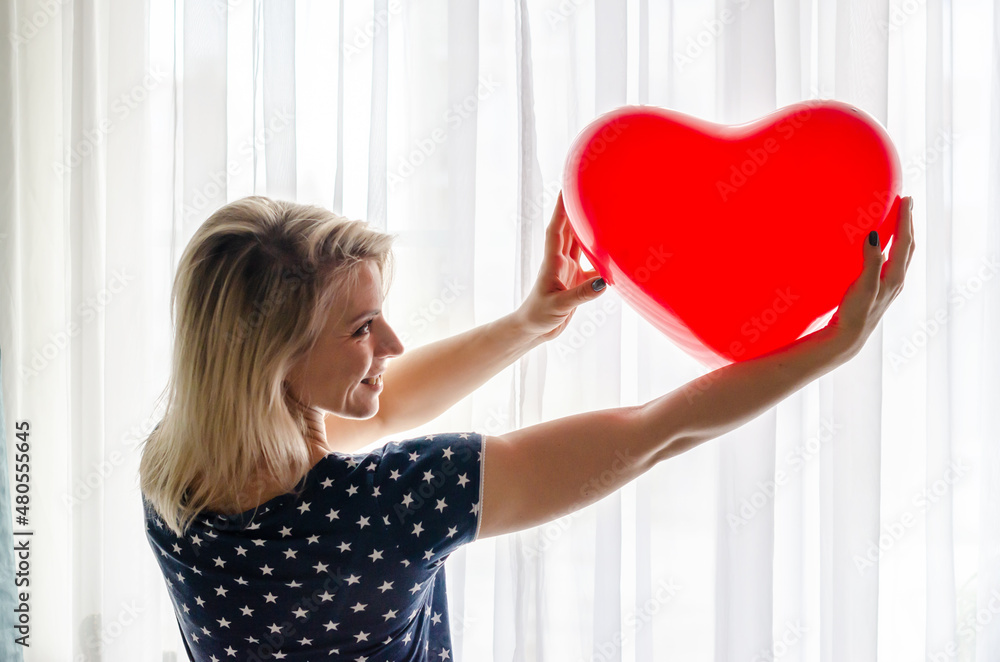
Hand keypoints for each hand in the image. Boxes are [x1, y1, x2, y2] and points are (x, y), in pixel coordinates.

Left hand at [514, 191, 606, 341]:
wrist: (533, 329)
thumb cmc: (538, 316)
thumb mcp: (559, 305)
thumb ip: (581, 294)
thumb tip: (604, 282)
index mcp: (552, 262)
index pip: (557, 230)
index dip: (561, 209)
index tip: (565, 189)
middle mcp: (561, 262)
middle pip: (569, 230)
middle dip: (576, 210)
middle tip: (587, 191)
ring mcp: (569, 270)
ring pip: (581, 244)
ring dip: (589, 229)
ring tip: (602, 211)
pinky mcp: (577, 282)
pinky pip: (593, 266)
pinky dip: (603, 260)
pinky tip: (615, 255)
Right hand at [826, 195, 915, 354]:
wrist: (849, 337)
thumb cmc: (855, 313)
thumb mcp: (863, 286)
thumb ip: (870, 260)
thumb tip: (873, 235)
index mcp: (895, 276)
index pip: (904, 241)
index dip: (905, 219)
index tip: (904, 198)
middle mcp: (896, 280)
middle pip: (908, 246)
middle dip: (908, 223)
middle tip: (906, 203)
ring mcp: (889, 286)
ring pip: (902, 255)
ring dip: (902, 235)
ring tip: (898, 220)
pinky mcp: (880, 290)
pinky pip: (892, 262)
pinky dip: (892, 248)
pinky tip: (882, 248)